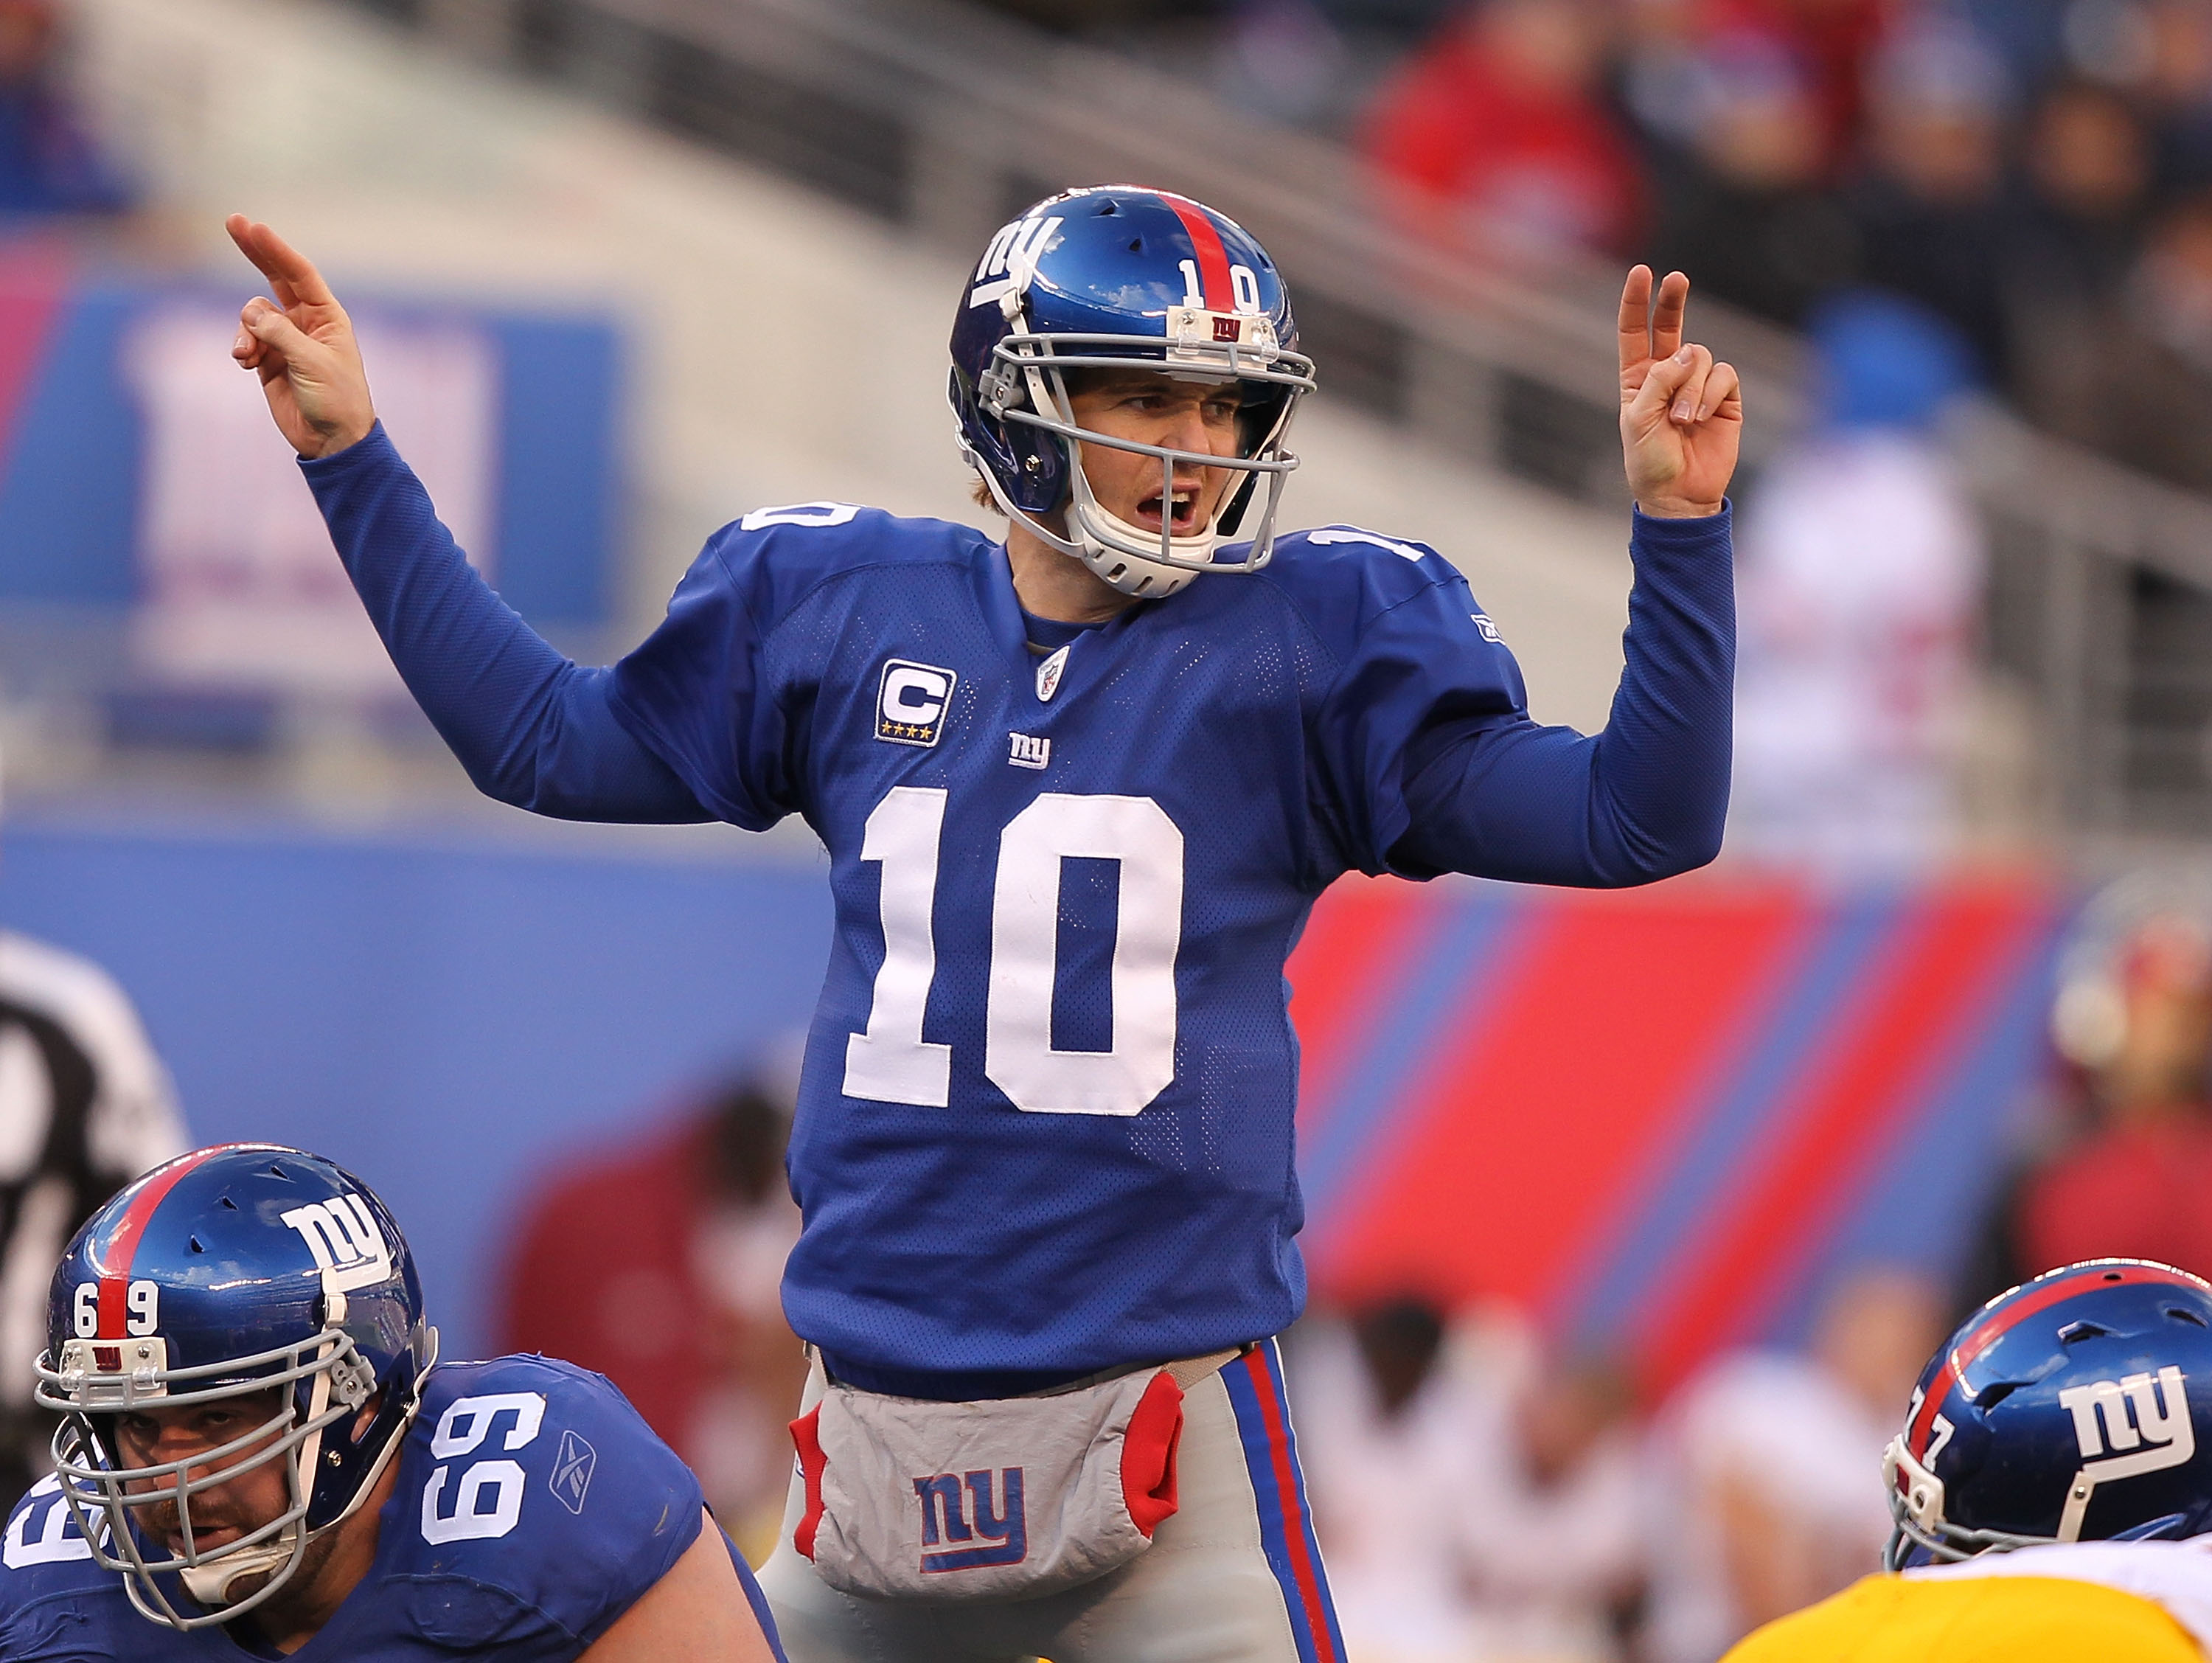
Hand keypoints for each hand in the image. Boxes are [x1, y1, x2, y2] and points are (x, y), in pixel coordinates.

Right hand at [226, 215, 375, 458]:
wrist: (332, 440)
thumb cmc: (336, 400)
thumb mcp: (311, 363)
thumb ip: (280, 334)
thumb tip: (249, 314)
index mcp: (328, 317)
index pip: (299, 274)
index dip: (276, 249)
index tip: (254, 227)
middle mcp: (306, 322)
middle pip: (276, 277)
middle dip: (256, 252)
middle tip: (233, 221)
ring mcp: (285, 339)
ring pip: (252, 315)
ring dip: (246, 330)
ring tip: (250, 355)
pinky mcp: (268, 358)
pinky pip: (246, 339)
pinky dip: (242, 346)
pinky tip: (246, 362)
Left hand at [1617, 265, 1740, 518]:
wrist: (1680, 494)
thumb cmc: (1650, 461)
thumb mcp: (1639, 420)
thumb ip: (1659, 381)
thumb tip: (1689, 351)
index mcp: (1638, 379)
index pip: (1634, 332)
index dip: (1636, 302)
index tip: (1641, 271)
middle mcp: (1667, 375)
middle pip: (1671, 326)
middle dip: (1672, 301)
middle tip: (1676, 278)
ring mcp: (1697, 384)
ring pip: (1700, 356)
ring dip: (1691, 388)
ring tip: (1683, 421)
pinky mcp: (1724, 397)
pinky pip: (1723, 375)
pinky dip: (1710, 394)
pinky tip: (1703, 418)